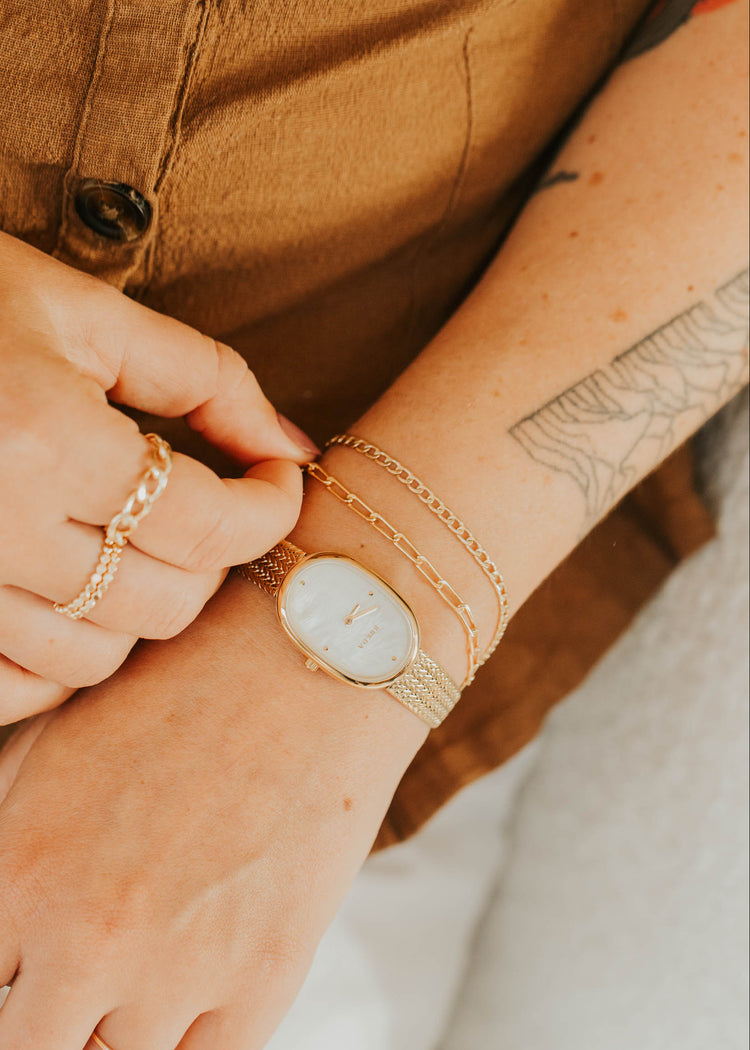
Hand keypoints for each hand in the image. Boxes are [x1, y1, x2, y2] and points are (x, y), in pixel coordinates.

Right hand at [0, 232, 314, 723]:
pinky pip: (12, 690)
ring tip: (137, 543)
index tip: (279, 479)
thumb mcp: (84, 314)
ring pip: (95, 656)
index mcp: (45, 443)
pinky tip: (70, 601)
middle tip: (208, 503)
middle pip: (164, 602)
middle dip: (213, 557)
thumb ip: (203, 376)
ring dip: (143, 608)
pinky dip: (58, 660)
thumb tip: (290, 447)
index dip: (272, 508)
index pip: (209, 525)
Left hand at [0, 576, 423, 1049]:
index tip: (40, 965)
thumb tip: (5, 921)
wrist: (311, 662)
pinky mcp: (265, 979)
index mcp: (17, 870)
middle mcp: (87, 936)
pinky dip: (194, 1034)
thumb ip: (3, 830)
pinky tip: (201, 981)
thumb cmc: (185, 686)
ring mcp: (180, 967)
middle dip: (53, 1015)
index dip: (14, 975)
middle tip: (88, 974)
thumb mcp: (55, 740)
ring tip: (158, 950)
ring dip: (126, 1021)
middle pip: (34, 1047)